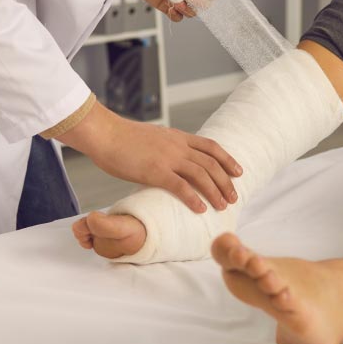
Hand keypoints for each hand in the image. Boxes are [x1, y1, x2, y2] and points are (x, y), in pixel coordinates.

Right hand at [59, 102, 242, 212]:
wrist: (104, 134)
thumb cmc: (122, 138)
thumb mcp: (152, 137)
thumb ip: (166, 147)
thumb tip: (172, 158)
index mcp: (177, 137)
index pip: (211, 147)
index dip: (227, 159)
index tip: (238, 171)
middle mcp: (178, 146)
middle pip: (211, 163)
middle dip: (226, 181)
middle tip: (234, 197)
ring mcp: (168, 158)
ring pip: (201, 175)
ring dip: (215, 191)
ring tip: (222, 206)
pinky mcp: (155, 172)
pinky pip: (181, 187)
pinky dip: (194, 199)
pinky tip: (200, 209)